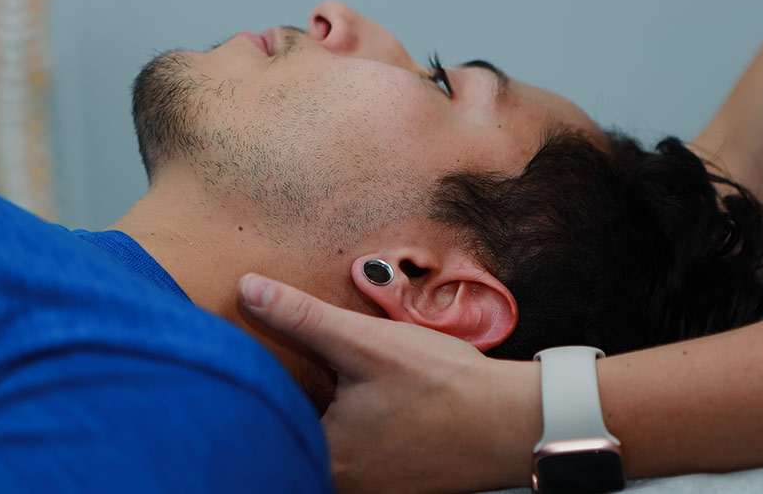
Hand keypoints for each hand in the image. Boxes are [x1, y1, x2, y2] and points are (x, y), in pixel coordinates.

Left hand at [237, 274, 541, 492]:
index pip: (267, 420)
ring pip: (327, 449)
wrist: (515, 423)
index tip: (268, 364)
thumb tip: (248, 289)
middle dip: (297, 405)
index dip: (264, 389)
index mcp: (324, 455)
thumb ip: (302, 317)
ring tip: (350, 390)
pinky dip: (357, 434)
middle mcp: (341, 483)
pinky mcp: (394, 487)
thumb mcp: (366, 341)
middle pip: (295, 437)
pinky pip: (357, 460)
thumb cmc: (445, 385)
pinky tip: (378, 409)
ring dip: (327, 420)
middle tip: (318, 375)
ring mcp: (370, 490)